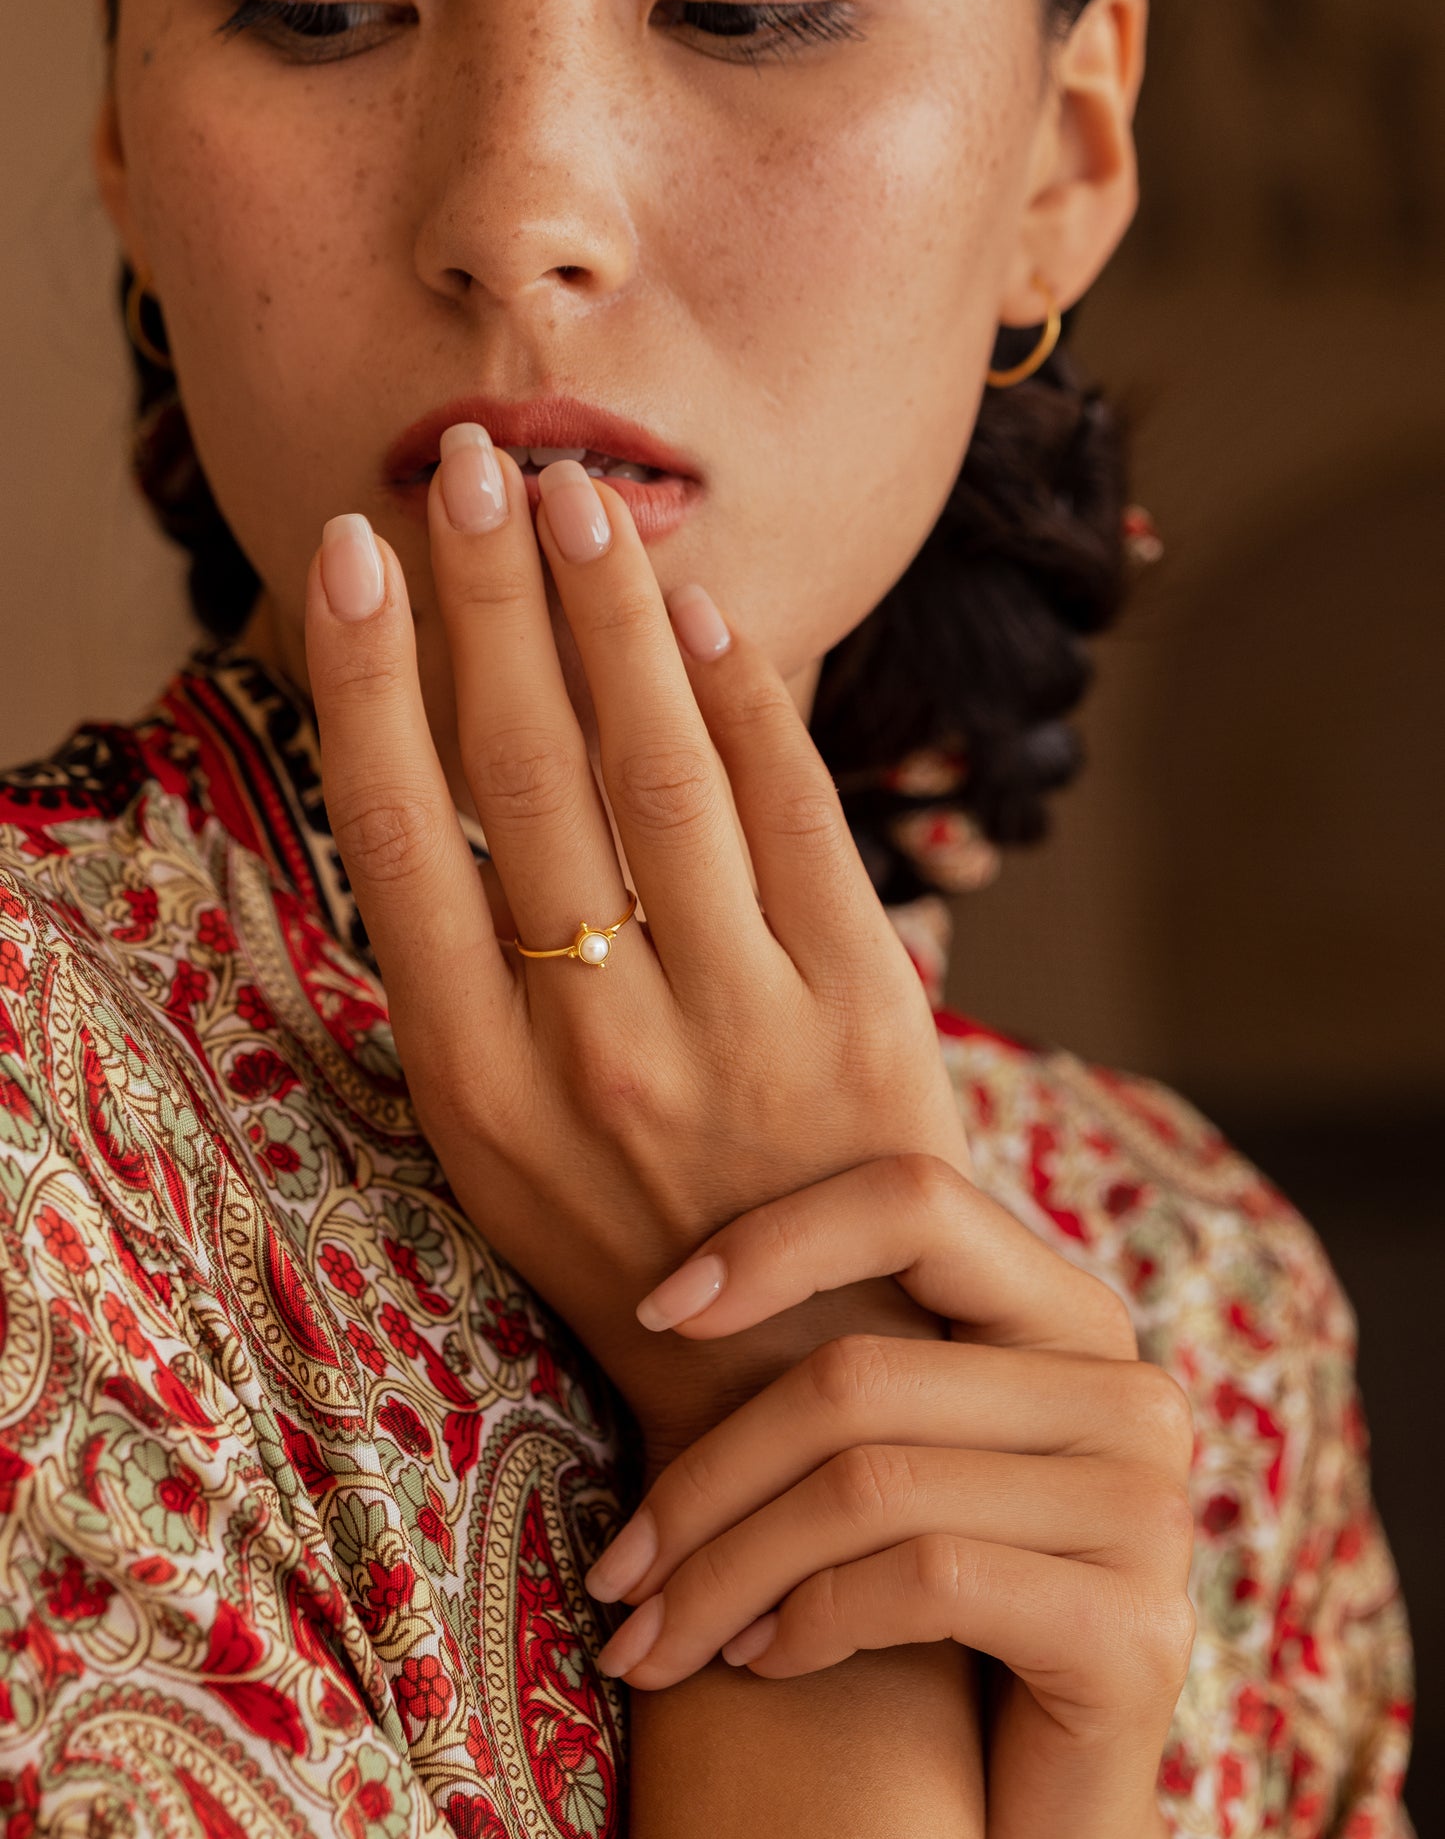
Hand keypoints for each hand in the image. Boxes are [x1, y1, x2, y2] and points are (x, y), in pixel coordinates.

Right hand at [305, 436, 967, 1462]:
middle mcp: (594, 1048)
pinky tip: (700, 613)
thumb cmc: (626, 1241)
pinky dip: (745, 702)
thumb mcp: (495, 1149)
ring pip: (659, 772)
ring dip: (612, 617)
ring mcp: (738, 1027)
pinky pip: (796, 817)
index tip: (353, 551)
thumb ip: (462, 981)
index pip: (401, 838)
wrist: (803, 1373)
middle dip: (492, 599)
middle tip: (471, 465)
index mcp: (475, 1084)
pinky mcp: (863, 1011)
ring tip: (579, 502)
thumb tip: (434, 772)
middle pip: (526, 774)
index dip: (371, 679)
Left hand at [581, 1160, 1199, 1838]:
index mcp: (1072, 1317)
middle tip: (615, 1569)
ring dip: (725, 1572)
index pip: (915, 1201)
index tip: (653, 1312)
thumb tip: (666, 1286)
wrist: (1037, 1822)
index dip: (774, 1239)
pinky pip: (920, 1579)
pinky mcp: (1135, 1629)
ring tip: (657, 1637)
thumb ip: (850, 1368)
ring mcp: (1147, 1510)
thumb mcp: (895, 1464)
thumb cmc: (933, 1626)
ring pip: (868, 1486)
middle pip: (857, 1375)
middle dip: (703, 1480)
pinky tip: (761, 1660)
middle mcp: (1129, 1392)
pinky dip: (808, 1620)